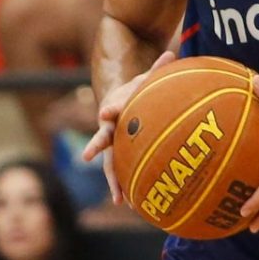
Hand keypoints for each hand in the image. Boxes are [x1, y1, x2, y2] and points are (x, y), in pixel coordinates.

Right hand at [82, 50, 176, 200]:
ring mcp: (113, 146)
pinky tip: (135, 206)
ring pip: (111, 164)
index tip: (104, 113)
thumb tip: (171, 53)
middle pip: (103, 140)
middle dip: (96, 146)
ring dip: (116, 182)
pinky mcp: (119, 158)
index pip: (111, 108)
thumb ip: (157, 70)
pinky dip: (128, 189)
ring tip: (122, 201)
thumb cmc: (137, 93)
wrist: (121, 106)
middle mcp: (111, 130)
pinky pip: (123, 174)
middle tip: (88, 155)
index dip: (109, 109)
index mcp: (116, 110)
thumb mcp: (145, 81)